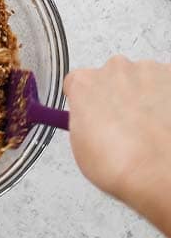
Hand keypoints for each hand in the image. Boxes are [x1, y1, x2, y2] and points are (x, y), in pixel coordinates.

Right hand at [64, 56, 170, 235]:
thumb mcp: (79, 144)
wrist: (157, 168)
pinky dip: (165, 101)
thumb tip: (91, 119)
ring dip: (143, 97)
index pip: (77, 82)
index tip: (89, 112)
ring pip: (142, 80)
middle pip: (111, 76)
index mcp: (85, 84)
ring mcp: (149, 71)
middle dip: (115, 95)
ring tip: (146, 128)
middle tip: (119, 124)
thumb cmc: (120, 161)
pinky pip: (167, 85)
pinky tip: (163, 124)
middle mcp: (116, 69)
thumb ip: (83, 120)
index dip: (83, 100)